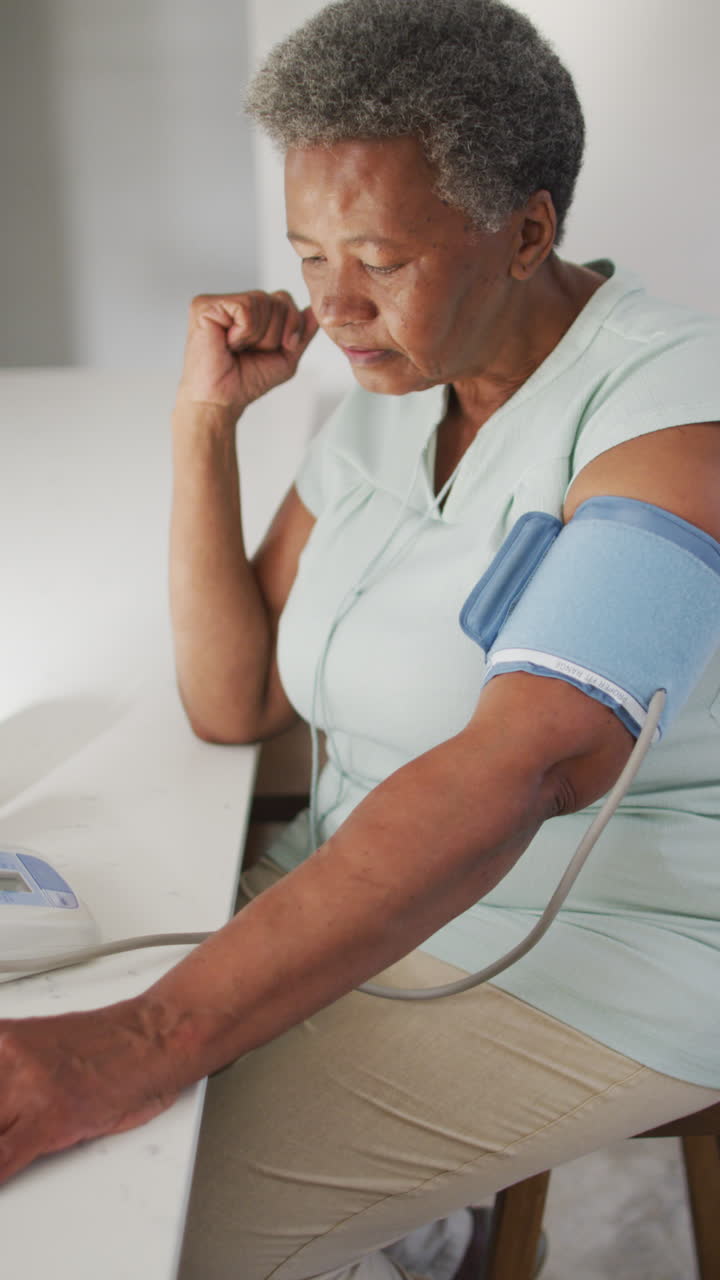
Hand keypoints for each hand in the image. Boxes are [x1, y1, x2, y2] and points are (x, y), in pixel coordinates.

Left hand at [0, 1002, 181, 1185]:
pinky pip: (1, 1159)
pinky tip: (3, 1173)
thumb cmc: (102, 1044)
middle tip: (2, 1123)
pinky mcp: (49, 1118)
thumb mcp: (31, 1043)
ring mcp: (27, 1088)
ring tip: (8, 1134)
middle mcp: (6, 1057)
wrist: (153, 1038)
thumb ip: (3, 1067)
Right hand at [176, 289, 318, 419]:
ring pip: (261, 300)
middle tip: (250, 352)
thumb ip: (301, 333)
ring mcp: (218, 302)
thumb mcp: (286, 358)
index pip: (284, 298)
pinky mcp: (205, 305)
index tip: (273, 351)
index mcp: (251, 312)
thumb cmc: (246, 382)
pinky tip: (229, 343)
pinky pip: (244, 307)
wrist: (221, 401)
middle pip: (277, 299)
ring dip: (258, 335)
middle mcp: (235, 303)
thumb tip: (316, 311)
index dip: (289, 326)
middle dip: (274, 333)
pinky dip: (244, 332)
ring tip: (238, 349)